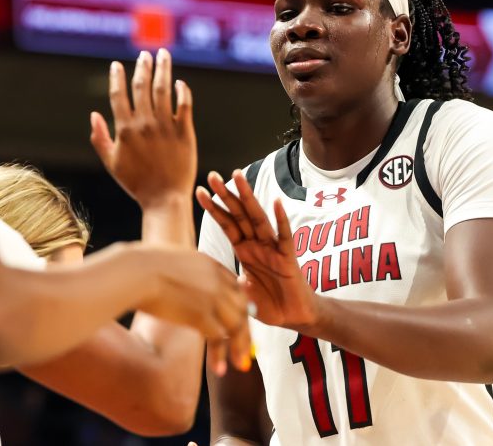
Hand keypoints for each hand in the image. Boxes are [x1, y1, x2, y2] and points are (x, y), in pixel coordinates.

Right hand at [90, 49, 196, 208]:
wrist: (164, 199)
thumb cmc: (137, 183)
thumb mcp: (112, 163)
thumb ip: (100, 138)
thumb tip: (93, 114)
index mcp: (125, 129)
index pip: (118, 94)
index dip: (117, 76)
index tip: (117, 64)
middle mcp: (145, 124)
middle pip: (142, 86)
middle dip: (142, 66)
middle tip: (145, 54)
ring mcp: (166, 126)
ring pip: (163, 89)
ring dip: (162, 69)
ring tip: (163, 55)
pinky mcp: (185, 132)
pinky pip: (184, 105)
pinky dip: (182, 91)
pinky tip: (180, 82)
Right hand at [138, 246, 251, 375]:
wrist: (135, 272)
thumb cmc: (140, 267)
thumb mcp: (171, 261)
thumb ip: (183, 270)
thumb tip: (170, 271)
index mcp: (210, 264)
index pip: (235, 285)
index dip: (240, 304)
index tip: (244, 317)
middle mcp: (217, 279)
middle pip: (242, 306)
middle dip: (245, 329)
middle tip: (247, 348)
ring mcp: (212, 296)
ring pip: (237, 324)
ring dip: (240, 346)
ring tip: (240, 365)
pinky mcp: (202, 314)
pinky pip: (220, 338)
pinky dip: (221, 355)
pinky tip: (219, 369)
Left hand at [196, 170, 319, 330]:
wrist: (293, 317)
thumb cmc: (268, 303)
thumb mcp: (239, 293)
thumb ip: (225, 283)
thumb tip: (203, 281)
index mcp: (244, 250)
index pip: (227, 224)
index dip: (214, 208)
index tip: (200, 191)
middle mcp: (257, 244)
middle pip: (240, 214)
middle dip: (226, 195)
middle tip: (213, 175)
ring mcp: (272, 248)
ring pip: (258, 218)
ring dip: (248, 197)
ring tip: (238, 177)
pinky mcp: (288, 257)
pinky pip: (284, 236)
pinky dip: (281, 220)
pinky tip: (276, 202)